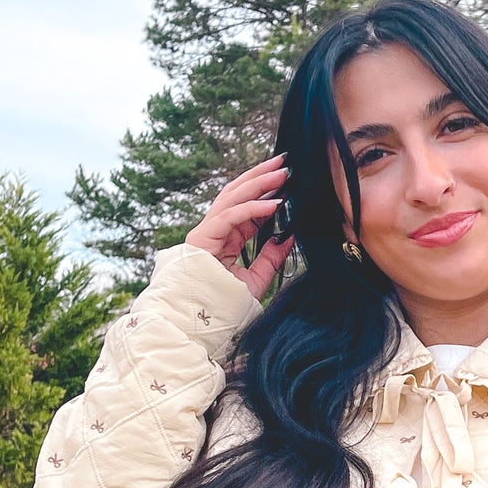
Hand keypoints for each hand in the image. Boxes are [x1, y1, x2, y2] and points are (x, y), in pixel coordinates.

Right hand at [186, 154, 293, 299]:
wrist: (198, 324)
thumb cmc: (223, 306)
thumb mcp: (256, 280)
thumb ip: (271, 258)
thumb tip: (289, 235)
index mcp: (226, 239)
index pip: (248, 208)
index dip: (267, 193)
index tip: (288, 181)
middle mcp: (215, 230)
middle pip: (238, 194)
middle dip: (261, 177)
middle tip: (285, 163)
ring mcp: (206, 232)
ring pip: (232, 197)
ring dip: (258, 183)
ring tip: (281, 173)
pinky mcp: (202, 238)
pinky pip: (231, 216)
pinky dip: (252, 208)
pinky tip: (274, 203)